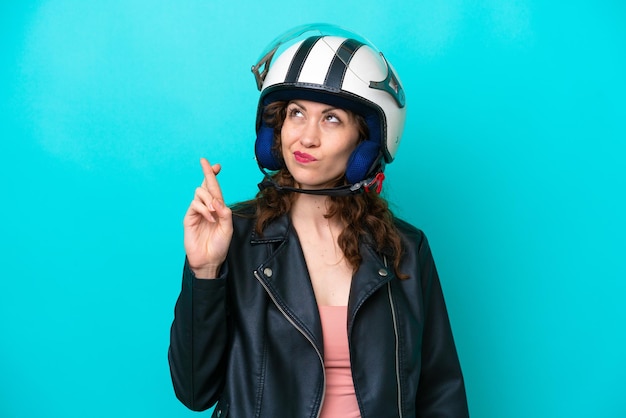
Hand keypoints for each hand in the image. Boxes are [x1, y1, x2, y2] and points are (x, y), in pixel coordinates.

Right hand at [183, 158, 232, 277]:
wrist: (209, 260)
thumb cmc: (219, 245)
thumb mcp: (228, 228)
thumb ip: (225, 213)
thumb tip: (217, 200)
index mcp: (218, 208)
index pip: (215, 188)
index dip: (214, 175)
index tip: (216, 165)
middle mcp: (207, 207)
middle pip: (206, 185)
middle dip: (208, 174)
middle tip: (211, 167)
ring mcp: (198, 212)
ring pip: (200, 192)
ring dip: (209, 199)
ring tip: (214, 213)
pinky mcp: (189, 218)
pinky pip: (195, 204)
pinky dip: (204, 209)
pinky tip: (209, 218)